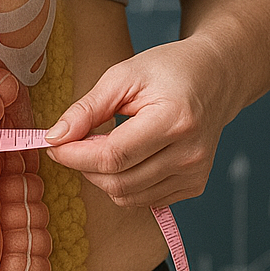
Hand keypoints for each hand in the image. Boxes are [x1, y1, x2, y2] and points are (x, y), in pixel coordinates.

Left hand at [43, 39, 235, 208]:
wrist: (216, 78)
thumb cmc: (168, 70)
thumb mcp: (122, 76)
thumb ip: (87, 109)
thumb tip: (55, 138)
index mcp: (175, 121)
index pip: (113, 157)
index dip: (74, 155)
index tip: (53, 144)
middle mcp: (190, 154)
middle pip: (118, 182)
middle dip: (85, 166)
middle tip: (77, 140)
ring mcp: (194, 174)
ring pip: (127, 196)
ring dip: (102, 176)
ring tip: (103, 144)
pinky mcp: (193, 185)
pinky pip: (143, 200)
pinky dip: (124, 183)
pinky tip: (126, 155)